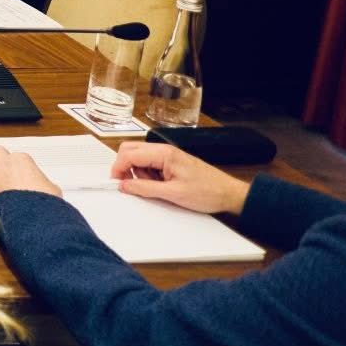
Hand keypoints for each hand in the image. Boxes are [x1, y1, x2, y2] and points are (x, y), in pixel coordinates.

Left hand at [0, 147, 62, 198]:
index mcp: (22, 158)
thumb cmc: (41, 199)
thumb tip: (44, 187)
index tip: (22, 172)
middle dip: (1, 158)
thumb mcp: (51, 187)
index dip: (20, 165)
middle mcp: (5, 162)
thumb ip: (43, 181)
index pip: (18, 155)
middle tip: (7, 168)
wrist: (30, 213)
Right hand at [108, 140, 249, 214]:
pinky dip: (148, 175)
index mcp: (164, 154)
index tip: (116, 183)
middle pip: (131, 150)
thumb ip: (145, 188)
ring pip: (139, 158)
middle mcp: (164, 150)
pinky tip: (160, 186)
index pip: (129, 154)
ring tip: (154, 188)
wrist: (229, 194)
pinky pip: (150, 165)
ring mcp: (168, 156)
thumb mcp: (174, 194)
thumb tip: (124, 185)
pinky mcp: (171, 162)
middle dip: (125, 167)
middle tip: (129, 185)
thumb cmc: (208, 192)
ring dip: (138, 173)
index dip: (118, 168)